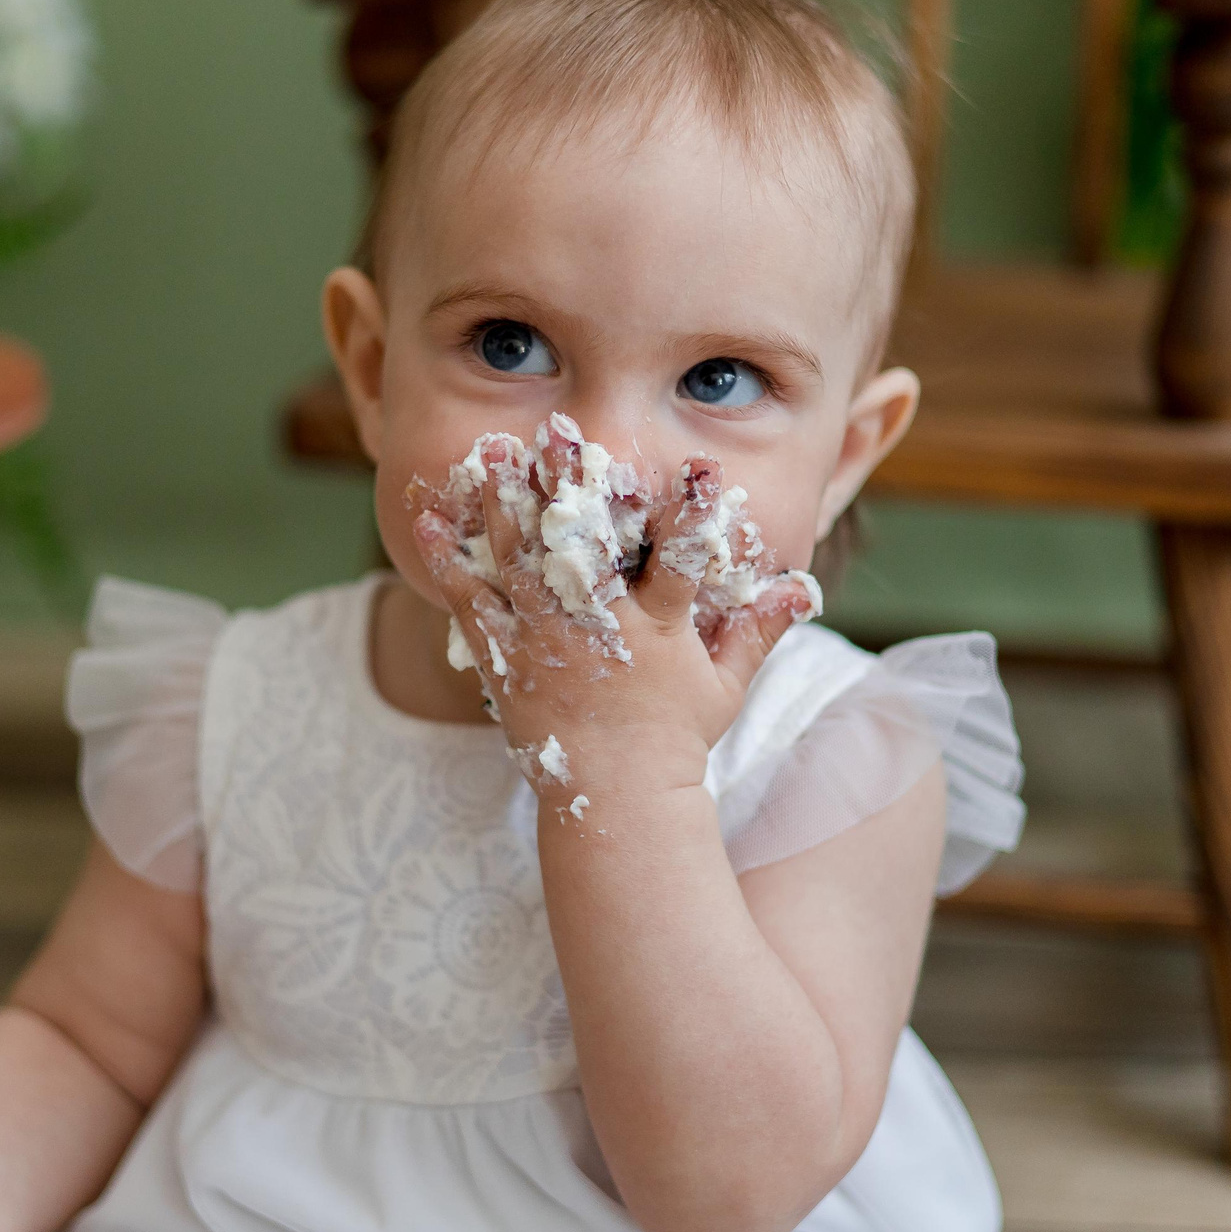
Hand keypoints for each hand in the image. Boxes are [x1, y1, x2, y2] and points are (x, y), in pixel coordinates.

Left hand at [411, 448, 813, 801]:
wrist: (614, 799)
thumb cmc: (673, 741)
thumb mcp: (724, 687)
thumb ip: (758, 631)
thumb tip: (804, 588)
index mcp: (657, 629)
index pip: (680, 563)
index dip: (691, 517)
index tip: (698, 469)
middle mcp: (598, 630)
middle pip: (582, 547)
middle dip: (569, 487)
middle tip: (559, 432)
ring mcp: (546, 643)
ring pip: (520, 561)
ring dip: (503, 504)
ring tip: (488, 452)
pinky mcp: (505, 660)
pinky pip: (470, 602)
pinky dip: (448, 561)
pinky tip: (427, 520)